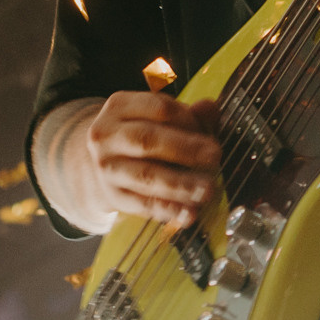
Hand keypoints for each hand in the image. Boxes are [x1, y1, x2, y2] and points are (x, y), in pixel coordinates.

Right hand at [83, 92, 221, 227]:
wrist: (104, 163)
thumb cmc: (140, 134)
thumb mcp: (157, 117)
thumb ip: (188, 114)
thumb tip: (210, 108)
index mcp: (120, 106)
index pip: (159, 108)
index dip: (189, 120)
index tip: (209, 133)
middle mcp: (107, 135)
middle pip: (148, 139)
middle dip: (185, 149)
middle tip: (215, 156)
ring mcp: (107, 167)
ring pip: (146, 175)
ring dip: (181, 184)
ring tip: (207, 189)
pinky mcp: (113, 196)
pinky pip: (143, 204)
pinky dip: (169, 209)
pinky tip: (190, 212)